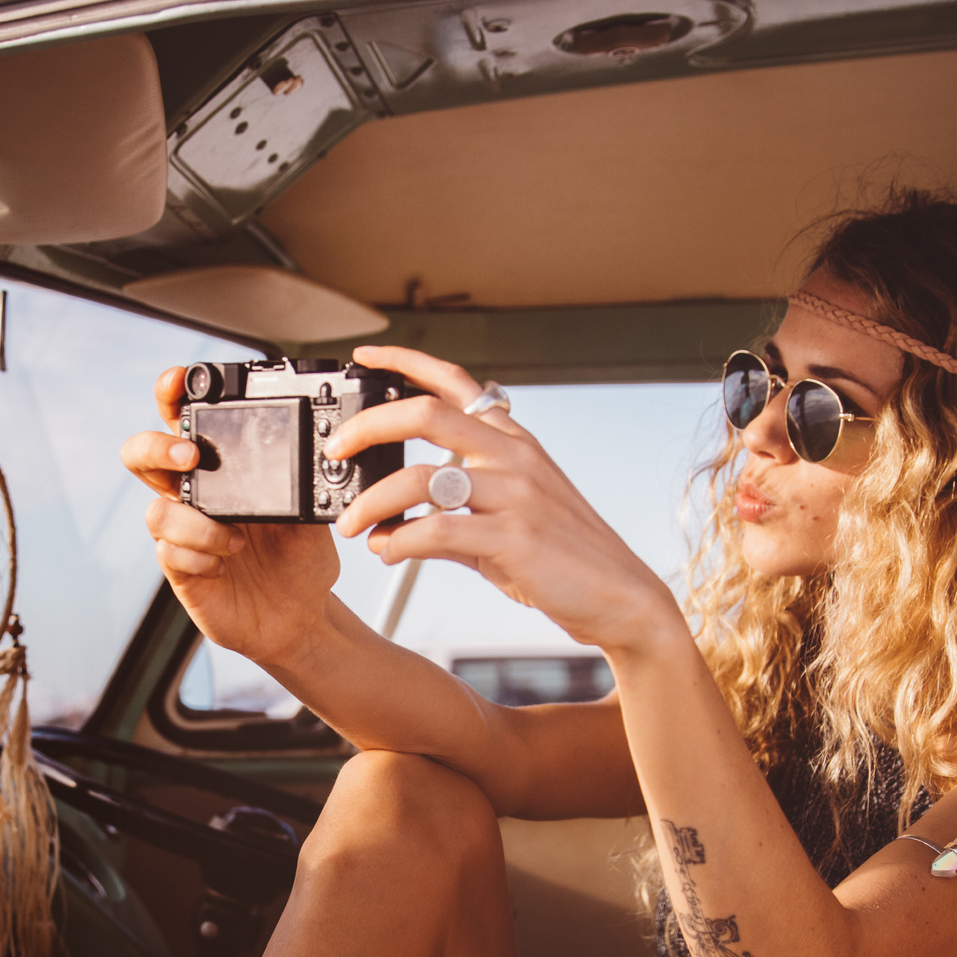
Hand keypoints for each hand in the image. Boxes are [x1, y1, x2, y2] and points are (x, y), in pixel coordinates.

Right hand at [120, 367, 343, 667]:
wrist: (301, 616)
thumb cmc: (300, 559)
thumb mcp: (312, 514)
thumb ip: (299, 483)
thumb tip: (306, 454)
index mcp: (221, 469)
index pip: (183, 420)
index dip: (170, 395)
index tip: (178, 382)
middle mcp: (192, 496)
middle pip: (141, 455)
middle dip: (156, 447)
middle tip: (190, 457)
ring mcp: (182, 533)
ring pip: (156, 511)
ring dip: (198, 524)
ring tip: (238, 541)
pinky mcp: (181, 570)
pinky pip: (169, 552)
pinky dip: (201, 555)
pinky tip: (227, 564)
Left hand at [324, 347, 680, 656]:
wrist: (620, 599)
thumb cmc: (561, 558)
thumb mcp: (505, 521)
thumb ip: (447, 518)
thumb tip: (384, 530)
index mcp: (513, 441)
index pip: (456, 383)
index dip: (406, 362)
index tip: (365, 357)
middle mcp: (514, 456)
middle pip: (427, 414)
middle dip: (368, 427)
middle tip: (337, 451)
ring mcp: (516, 495)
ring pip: (421, 479)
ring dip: (371, 502)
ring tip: (350, 525)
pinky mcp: (515, 538)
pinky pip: (438, 530)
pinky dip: (400, 542)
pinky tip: (389, 553)